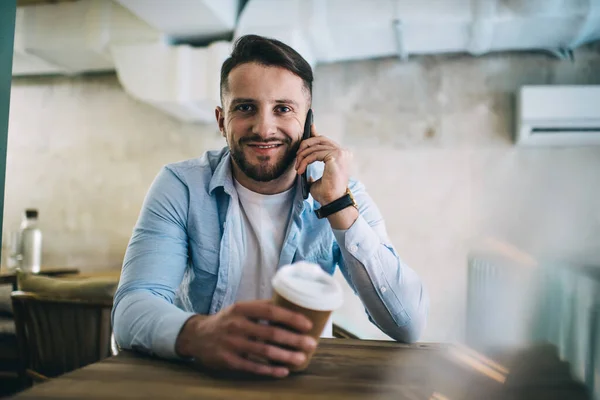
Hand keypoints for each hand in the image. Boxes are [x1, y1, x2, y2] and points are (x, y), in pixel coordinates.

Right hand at [175, 300, 316, 377]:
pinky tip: (283, 371)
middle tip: (311, 343)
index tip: (308, 324)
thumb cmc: (227, 321)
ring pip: (264, 352)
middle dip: (294, 339)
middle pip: (270, 333)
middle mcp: (236, 325)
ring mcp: (232, 344)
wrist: (197, 336)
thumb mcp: (240, 309)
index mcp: (242, 309)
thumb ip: (262, 308)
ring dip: (286, 356)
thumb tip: (293, 307)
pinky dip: (270, 370)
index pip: (270, 311)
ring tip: (302, 359)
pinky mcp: (228, 361)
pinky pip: (253, 367)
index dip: (291, 318)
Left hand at [295, 124, 352, 204]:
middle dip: (304, 146)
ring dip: (303, 157)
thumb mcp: (316, 174)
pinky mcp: (336, 156)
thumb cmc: (326, 192)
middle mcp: (343, 152)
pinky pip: (315, 154)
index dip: (314, 132)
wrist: (332, 202)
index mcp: (341, 155)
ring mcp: (341, 153)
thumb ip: (313, 163)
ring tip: (298, 167)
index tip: (308, 126)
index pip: (325, 140)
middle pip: (319, 139)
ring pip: (315, 147)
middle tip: (296, 157)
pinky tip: (301, 170)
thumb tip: (304, 154)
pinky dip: (305, 161)